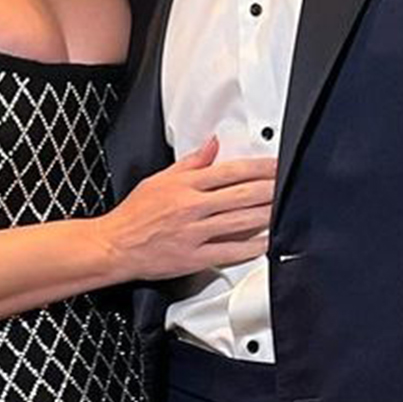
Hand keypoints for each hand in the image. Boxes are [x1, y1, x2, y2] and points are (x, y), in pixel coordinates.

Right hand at [101, 134, 277, 280]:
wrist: (114, 246)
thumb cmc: (134, 215)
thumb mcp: (159, 180)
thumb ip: (190, 162)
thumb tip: (212, 144)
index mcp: (184, 185)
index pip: (230, 171)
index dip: (258, 168)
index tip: (275, 166)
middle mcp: (191, 207)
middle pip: (241, 195)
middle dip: (270, 189)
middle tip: (288, 185)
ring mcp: (194, 233)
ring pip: (239, 221)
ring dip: (266, 215)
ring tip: (283, 209)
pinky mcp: (194, 257)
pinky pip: (229, 251)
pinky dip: (251, 247)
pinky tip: (266, 242)